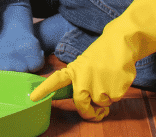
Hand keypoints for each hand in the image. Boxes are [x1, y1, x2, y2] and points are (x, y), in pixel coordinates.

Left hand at [30, 0, 155, 120]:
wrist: (123, 42)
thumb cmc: (104, 53)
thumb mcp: (87, 62)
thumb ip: (79, 77)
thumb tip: (75, 94)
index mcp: (75, 69)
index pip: (55, 80)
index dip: (44, 90)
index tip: (32, 98)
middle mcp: (83, 78)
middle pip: (80, 103)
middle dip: (88, 113)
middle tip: (95, 114)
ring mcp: (98, 84)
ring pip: (100, 103)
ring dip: (106, 98)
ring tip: (109, 80)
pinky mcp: (113, 89)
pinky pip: (113, 100)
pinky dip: (117, 94)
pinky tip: (118, 79)